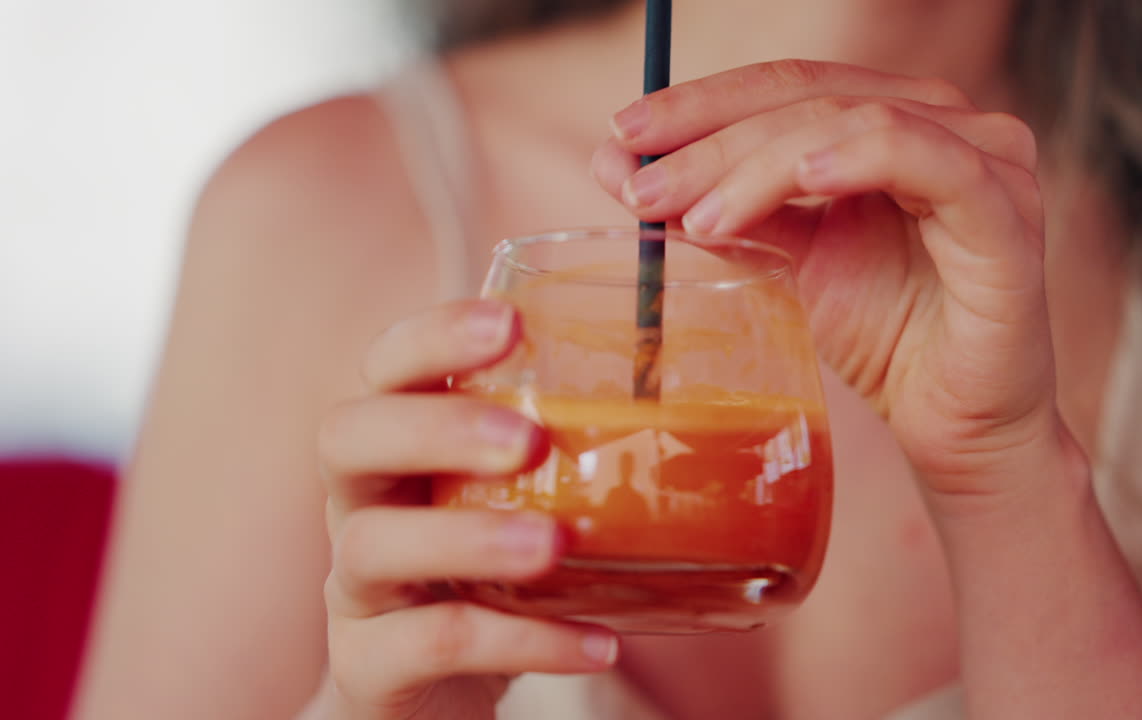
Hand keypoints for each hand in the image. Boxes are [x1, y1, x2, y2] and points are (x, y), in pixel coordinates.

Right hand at [315, 299, 617, 718]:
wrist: (436, 694)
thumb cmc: (493, 577)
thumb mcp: (520, 508)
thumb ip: (569, 460)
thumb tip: (706, 408)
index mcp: (399, 447)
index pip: (385, 367)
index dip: (432, 337)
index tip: (510, 322)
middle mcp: (361, 504)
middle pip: (347, 437)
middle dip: (436, 427)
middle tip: (528, 439)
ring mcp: (356, 588)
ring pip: (372, 545)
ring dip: (469, 539)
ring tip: (555, 546)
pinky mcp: (369, 666)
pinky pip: (431, 645)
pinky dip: (521, 643)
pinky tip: (598, 644)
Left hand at [592, 60, 1073, 502]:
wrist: (955, 425)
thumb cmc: (884, 336)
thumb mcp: (788, 259)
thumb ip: (721, 207)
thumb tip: (618, 168)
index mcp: (893, 122)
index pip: (787, 86)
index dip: (702, 104)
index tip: (622, 137)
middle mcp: (946, 122)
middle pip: (812, 97)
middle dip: (714, 139)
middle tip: (641, 187)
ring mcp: (986, 159)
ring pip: (856, 121)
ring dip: (761, 164)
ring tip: (700, 217)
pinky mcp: (1008, 212)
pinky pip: (932, 162)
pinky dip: (860, 159)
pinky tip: (802, 179)